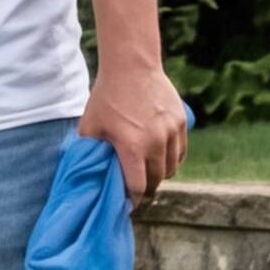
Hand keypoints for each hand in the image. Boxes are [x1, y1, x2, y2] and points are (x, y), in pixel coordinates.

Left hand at [85, 62, 190, 195]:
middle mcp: (155, 142)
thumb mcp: (90, 126)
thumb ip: (90, 152)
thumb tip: (89, 173)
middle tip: (136, 187)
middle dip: (146, 187)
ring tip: (148, 171)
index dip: (132, 200)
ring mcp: (171, 132)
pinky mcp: (180, 122)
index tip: (127, 203)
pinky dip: (172, 158)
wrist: (131, 66)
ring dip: (160, 174)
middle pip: (156, 180)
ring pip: (171, 168)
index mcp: (132, 146)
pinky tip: (160, 156)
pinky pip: (180, 152)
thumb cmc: (106, 97)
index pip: (137, 187)